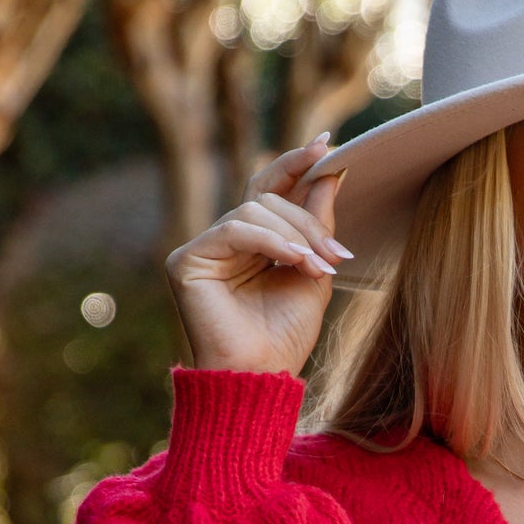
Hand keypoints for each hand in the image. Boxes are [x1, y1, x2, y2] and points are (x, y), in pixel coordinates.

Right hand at [165, 138, 350, 376]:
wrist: (260, 378)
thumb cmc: (286, 337)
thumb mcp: (314, 271)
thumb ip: (318, 223)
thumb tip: (332, 170)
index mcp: (252, 243)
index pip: (270, 188)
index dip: (296, 164)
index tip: (328, 145)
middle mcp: (224, 241)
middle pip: (267, 199)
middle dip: (309, 220)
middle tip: (338, 253)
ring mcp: (203, 249)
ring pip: (254, 210)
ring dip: (295, 236)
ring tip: (320, 268)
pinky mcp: (186, 260)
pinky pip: (233, 229)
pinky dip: (270, 242)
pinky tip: (295, 262)